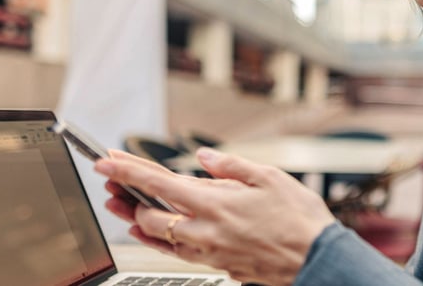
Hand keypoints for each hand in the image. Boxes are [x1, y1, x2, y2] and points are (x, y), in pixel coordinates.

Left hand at [95, 148, 335, 285]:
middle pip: (149, 216)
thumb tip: (203, 157)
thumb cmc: (299, 219)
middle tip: (111, 182)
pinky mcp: (218, 265)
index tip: (106, 161)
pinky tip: (151, 234)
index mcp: (216, 204)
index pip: (159, 184)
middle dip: (126, 197)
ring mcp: (209, 251)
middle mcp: (206, 231)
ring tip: (121, 207)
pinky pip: (176, 253)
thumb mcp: (269, 177)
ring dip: (136, 221)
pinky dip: (157, 241)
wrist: (316, 258)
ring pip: (159, 238)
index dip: (128, 171)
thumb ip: (231, 166)